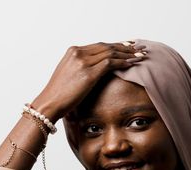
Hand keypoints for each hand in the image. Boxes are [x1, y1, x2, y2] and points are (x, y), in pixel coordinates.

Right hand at [31, 41, 146, 121]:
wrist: (50, 103)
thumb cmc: (59, 95)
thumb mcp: (69, 76)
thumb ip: (80, 69)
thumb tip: (93, 72)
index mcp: (73, 51)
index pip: (99, 45)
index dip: (115, 45)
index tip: (127, 46)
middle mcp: (78, 52)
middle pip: (107, 46)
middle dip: (125, 46)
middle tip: (138, 47)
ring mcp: (83, 61)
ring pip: (111, 52)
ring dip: (128, 53)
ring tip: (141, 54)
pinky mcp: (88, 73)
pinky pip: (110, 63)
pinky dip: (123, 62)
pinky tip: (132, 63)